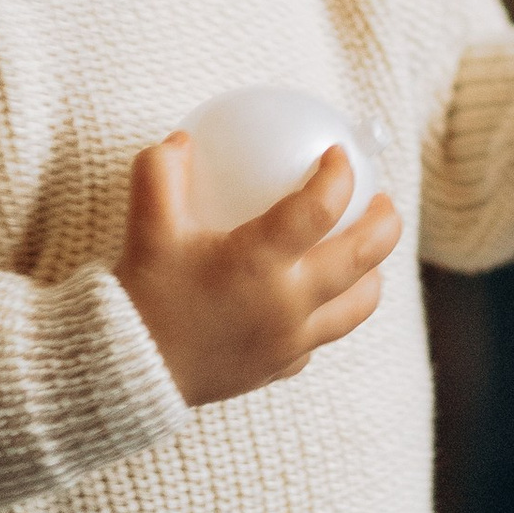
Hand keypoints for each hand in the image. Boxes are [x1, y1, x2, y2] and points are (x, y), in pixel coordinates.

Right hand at [117, 135, 399, 405]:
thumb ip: (161, 172)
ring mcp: (292, 340)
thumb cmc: (142, 293)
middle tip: (381, 201)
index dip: (339, 174)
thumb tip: (183, 139)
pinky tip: (317, 297)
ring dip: (371, 272)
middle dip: (386, 222)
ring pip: (359, 304)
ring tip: (365, 252)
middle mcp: (288, 303)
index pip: (320, 208)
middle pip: (364, 257)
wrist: (127, 372)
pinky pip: (322, 335)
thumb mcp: (146, 225)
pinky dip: (330, 311)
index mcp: (259, 261)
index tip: (340, 154)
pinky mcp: (283, 367)